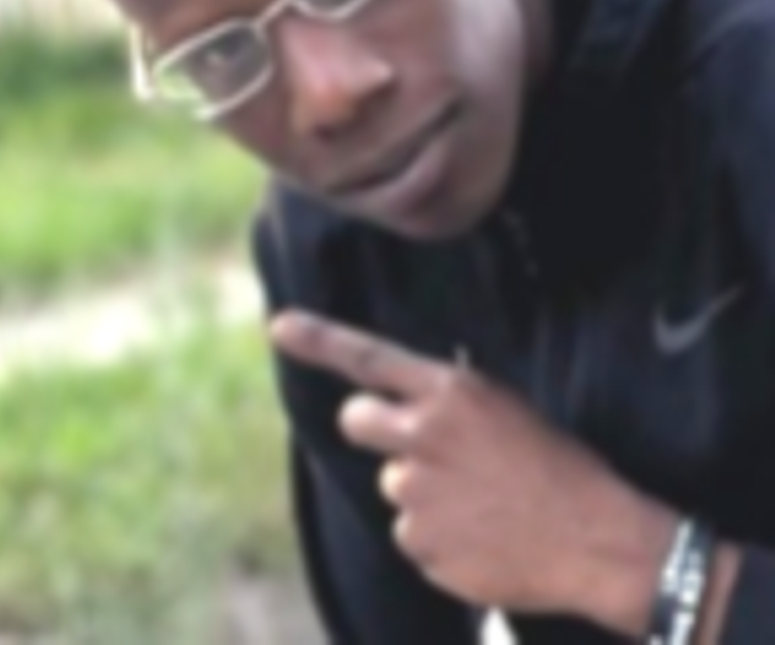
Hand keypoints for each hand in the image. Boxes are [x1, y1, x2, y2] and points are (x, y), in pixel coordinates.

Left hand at [271, 311, 675, 626]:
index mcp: (451, 392)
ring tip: (480, 503)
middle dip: (371, 427)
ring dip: (422, 492)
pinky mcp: (421, 547)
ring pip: (394, 485)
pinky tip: (481, 537)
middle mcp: (423, 436)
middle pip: (355, 420)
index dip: (318, 339)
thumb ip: (445, 404)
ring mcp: (417, 494)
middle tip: (414, 445)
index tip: (278, 325)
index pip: (369, 358)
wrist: (595, 538)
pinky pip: (412, 536)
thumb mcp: (503, 409)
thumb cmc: (556, 464)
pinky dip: (438, 538)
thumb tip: (404, 410)